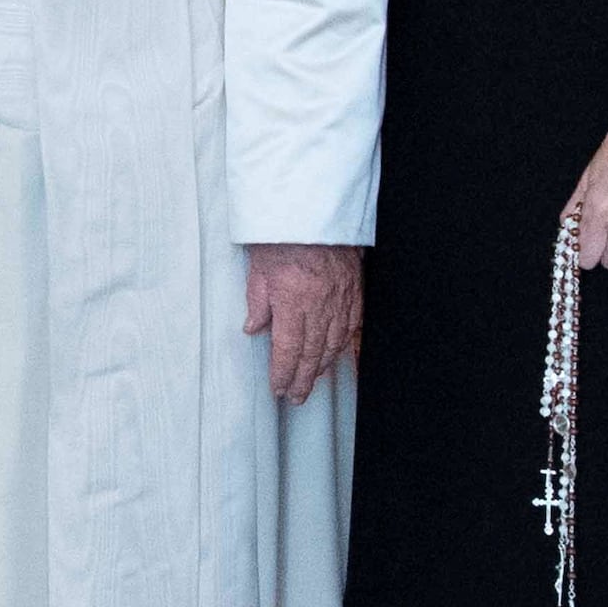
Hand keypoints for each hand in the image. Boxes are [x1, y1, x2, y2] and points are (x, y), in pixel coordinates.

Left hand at [243, 242, 363, 403]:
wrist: (313, 209)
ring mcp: (340, 298)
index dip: (284, 373)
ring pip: (333, 343)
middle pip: (312, 352)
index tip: (279, 387)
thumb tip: (254, 328)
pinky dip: (342, 345)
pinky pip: (350, 325)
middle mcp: (320, 303)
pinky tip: (335, 355)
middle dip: (303, 379)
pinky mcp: (353, 290)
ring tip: (312, 381)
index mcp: (293, 300)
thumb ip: (257, 303)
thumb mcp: (258, 269)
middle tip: (296, 397)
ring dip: (322, 366)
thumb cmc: (283, 235)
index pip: (289, 348)